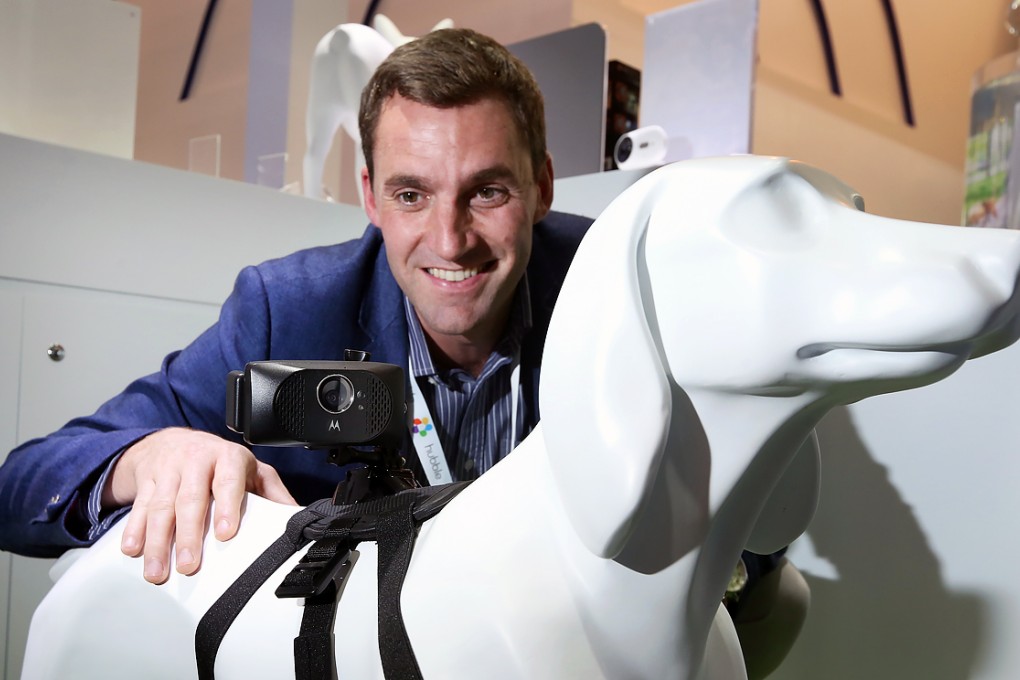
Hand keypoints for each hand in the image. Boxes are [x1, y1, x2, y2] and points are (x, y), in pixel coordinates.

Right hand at [103, 427, 296, 583]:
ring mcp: (169, 471)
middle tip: (189, 566)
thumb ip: (272, 494)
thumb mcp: (251, 471)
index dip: (226, 506)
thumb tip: (298, 519)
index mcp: (228, 458)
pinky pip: (140, 507)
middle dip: (188, 535)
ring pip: (162, 507)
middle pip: (190, 499)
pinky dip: (135, 530)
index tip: (226, 533)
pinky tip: (132, 550)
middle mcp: (197, 461)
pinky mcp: (147, 481)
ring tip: (158, 571)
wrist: (176, 441)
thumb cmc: (220, 463)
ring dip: (158, 542)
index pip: (228, 481)